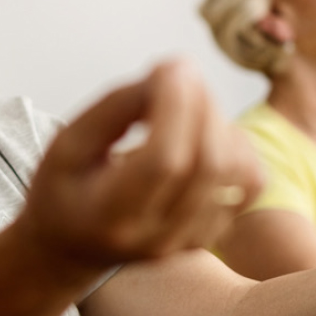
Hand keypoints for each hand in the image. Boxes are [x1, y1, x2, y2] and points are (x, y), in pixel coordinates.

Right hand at [19, 60, 263, 270]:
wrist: (71, 249)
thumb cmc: (64, 190)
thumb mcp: (66, 144)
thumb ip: (115, 108)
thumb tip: (170, 73)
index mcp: (109, 216)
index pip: (162, 161)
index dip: (174, 107)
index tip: (167, 66)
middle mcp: (156, 237)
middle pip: (206, 162)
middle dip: (200, 103)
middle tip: (176, 71)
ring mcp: (189, 239)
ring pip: (235, 170)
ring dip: (218, 119)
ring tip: (185, 101)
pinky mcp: (211, 233)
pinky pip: (250, 181)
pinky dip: (237, 144)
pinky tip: (204, 132)